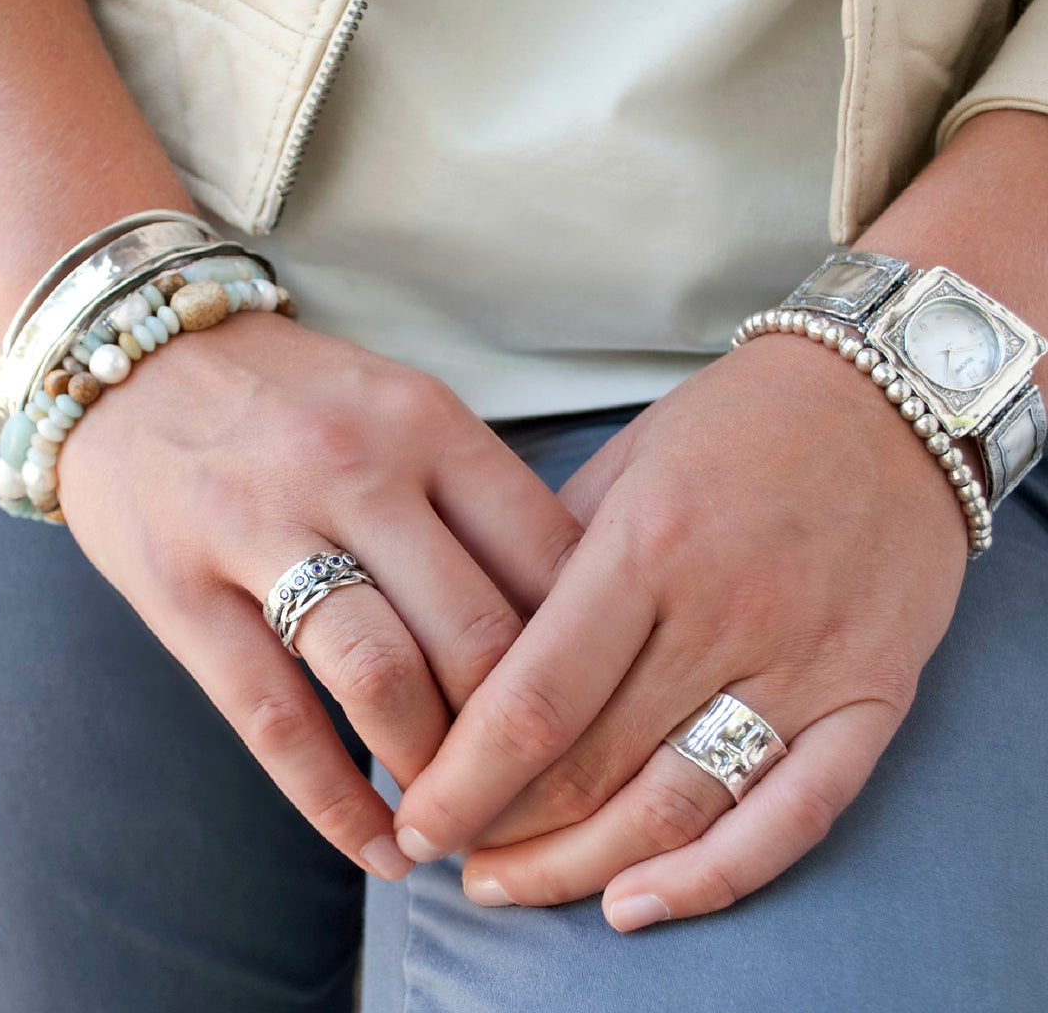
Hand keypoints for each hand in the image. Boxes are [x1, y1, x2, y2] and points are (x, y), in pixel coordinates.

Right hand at [57, 310, 581, 879]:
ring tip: (459, 817)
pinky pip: (273, 720)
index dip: (586, 654)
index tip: (594, 715)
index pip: (547, 558)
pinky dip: (336, 804)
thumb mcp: (402, 412)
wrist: (135, 356)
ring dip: (433, 771)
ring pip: (381, 679)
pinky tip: (379, 846)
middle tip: (539, 789)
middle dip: (520, 736)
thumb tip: (561, 624)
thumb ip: (476, 502)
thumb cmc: (296, 399)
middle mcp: (356, 468)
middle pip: (476, 632)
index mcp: (429, 423)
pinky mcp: (179, 587)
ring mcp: (262, 525)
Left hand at [391, 334, 965, 924]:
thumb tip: (482, 651)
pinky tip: (636, 905)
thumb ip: (553, 555)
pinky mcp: (871, 696)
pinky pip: (795, 815)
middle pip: (595, 764)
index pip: (537, 697)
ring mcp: (807, 663)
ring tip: (516, 884)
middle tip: (452, 850)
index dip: (465, 778)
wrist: (887, 401)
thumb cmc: (739, 422)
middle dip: (506, 827)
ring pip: (679, 805)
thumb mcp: (626, 457)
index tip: (419, 818)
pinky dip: (714, 879)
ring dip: (582, 865)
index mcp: (651, 543)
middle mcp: (728, 611)